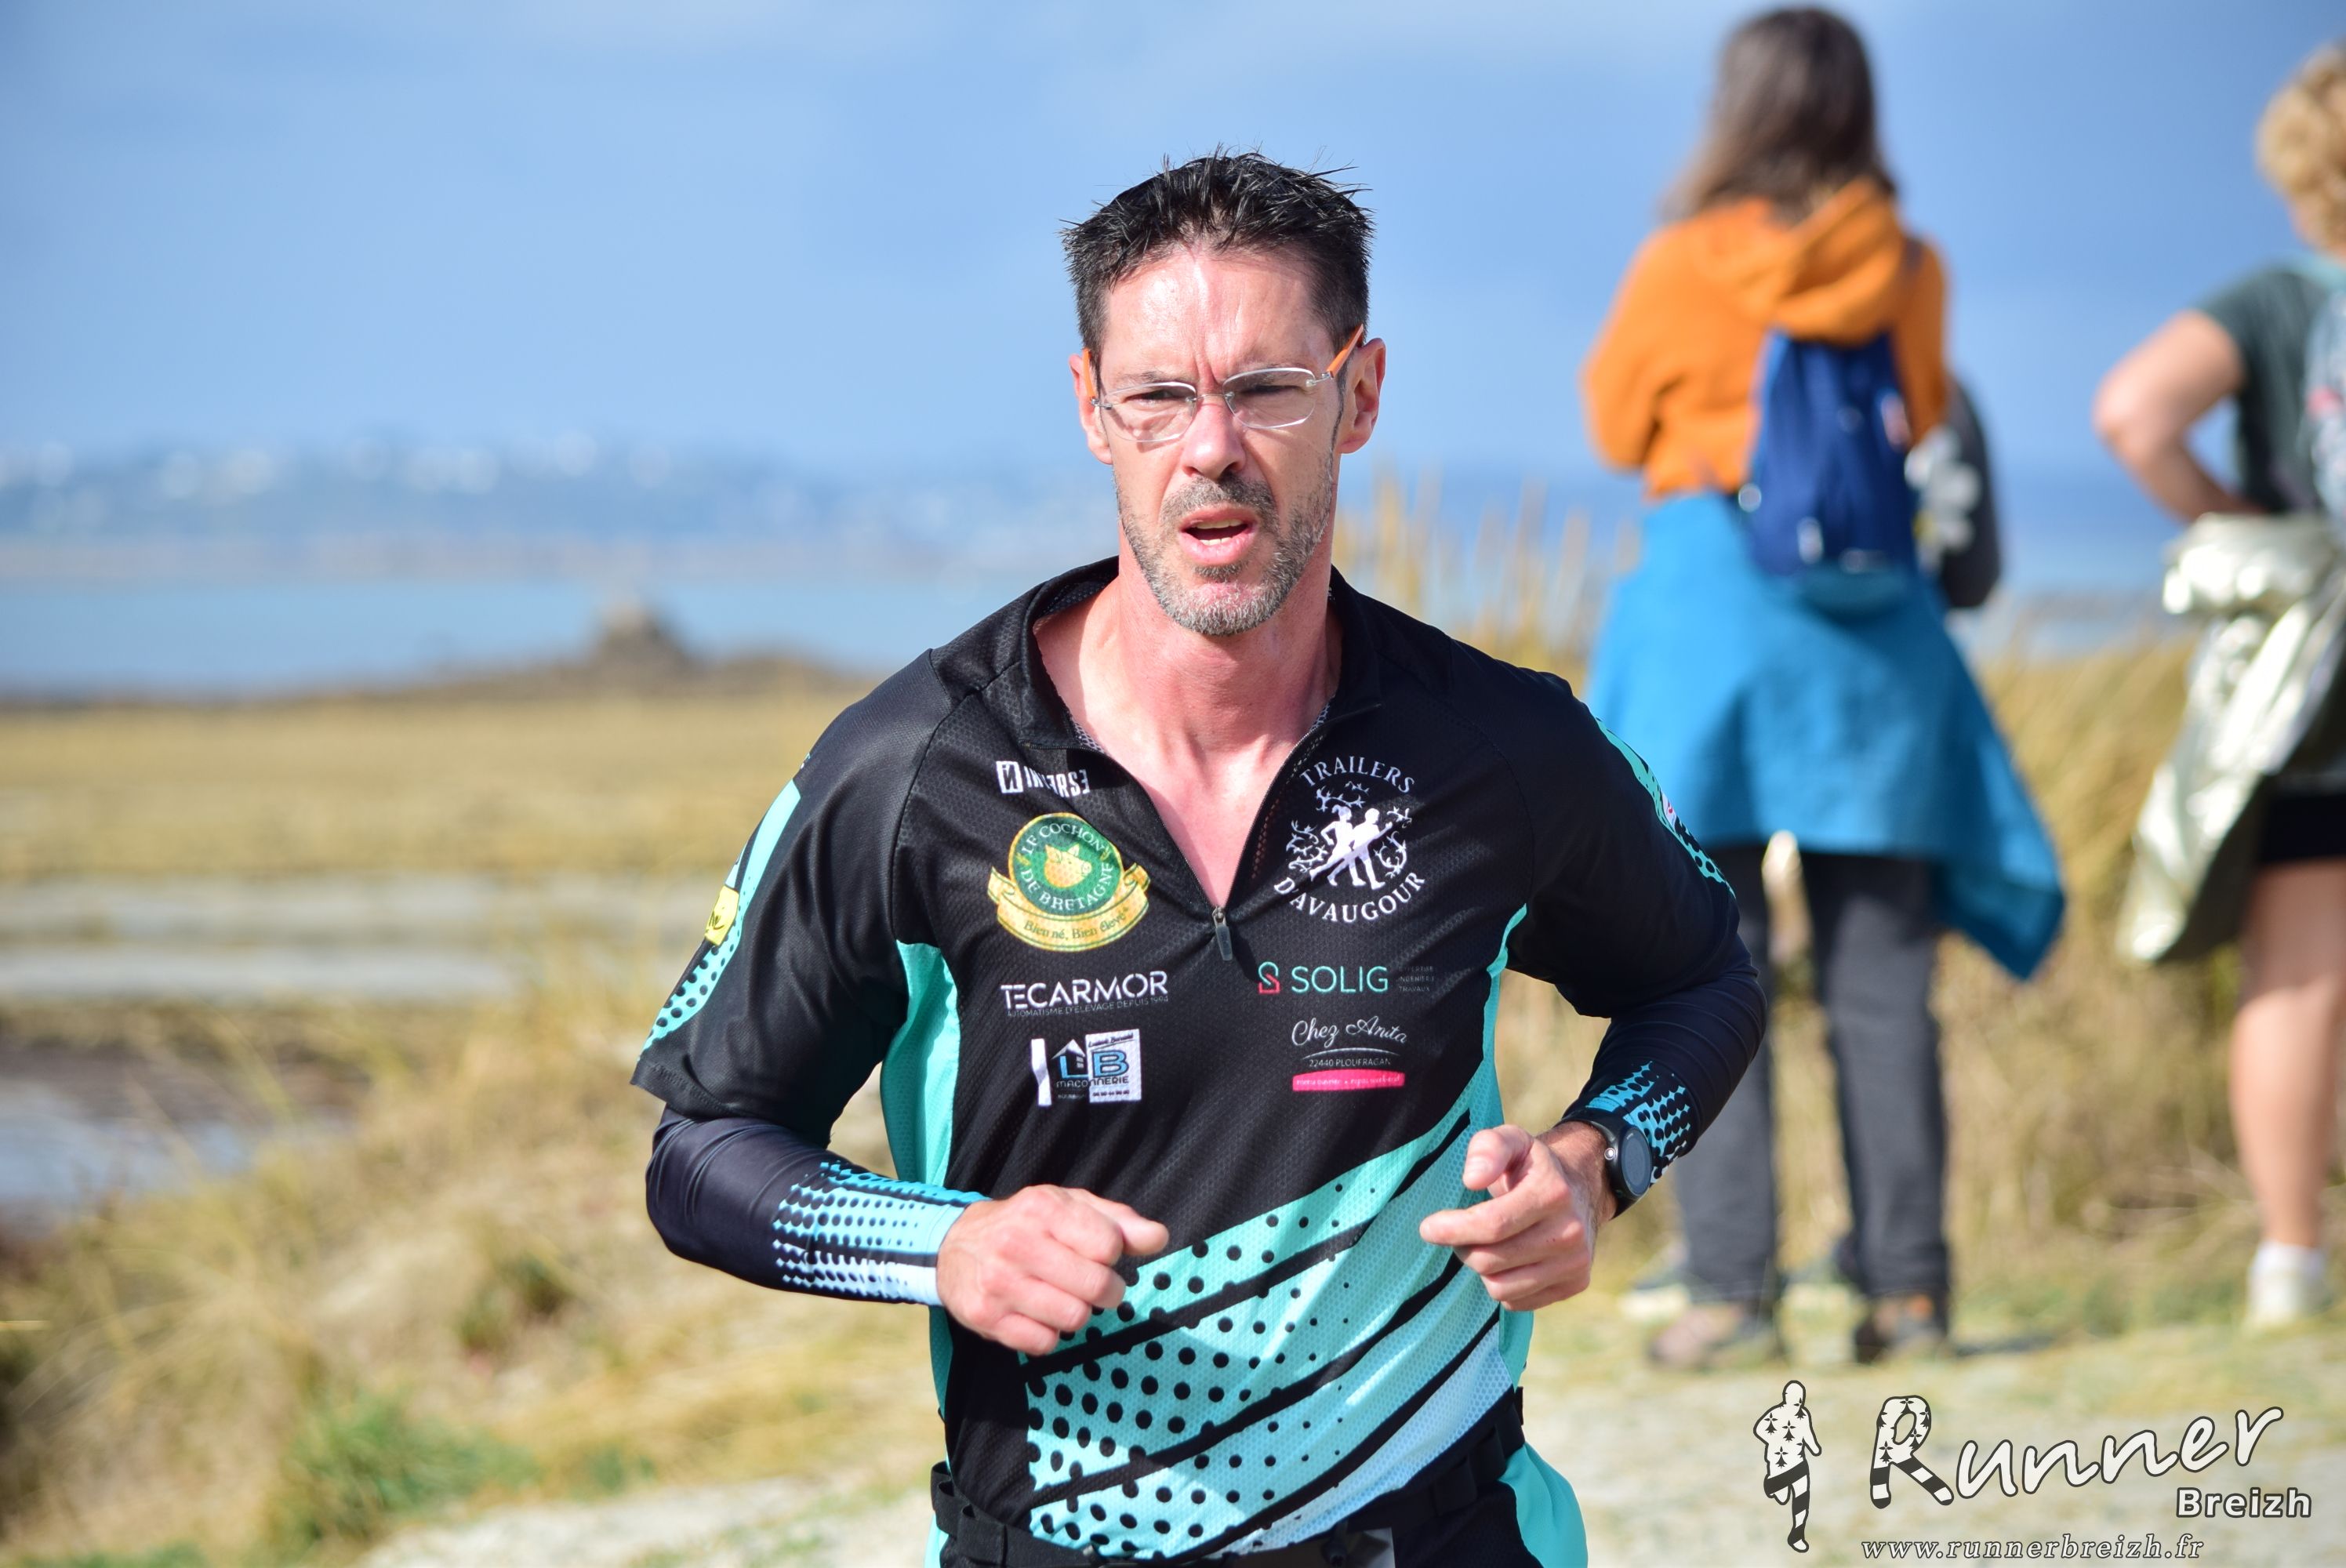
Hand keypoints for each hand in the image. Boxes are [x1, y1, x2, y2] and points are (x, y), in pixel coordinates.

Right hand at [937, 1186, 1168, 1355]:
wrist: (955, 1246)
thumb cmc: (1027, 1224)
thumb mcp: (1071, 1207)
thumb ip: (1119, 1222)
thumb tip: (1159, 1238)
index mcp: (1043, 1208)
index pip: (1108, 1245)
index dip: (1111, 1255)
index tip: (1097, 1254)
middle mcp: (1016, 1243)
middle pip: (1095, 1287)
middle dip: (1104, 1291)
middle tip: (1091, 1285)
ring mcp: (998, 1283)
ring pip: (1074, 1318)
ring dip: (1077, 1312)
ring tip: (1061, 1296)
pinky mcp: (985, 1317)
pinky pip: (1044, 1343)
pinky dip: (1049, 1333)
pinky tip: (1036, 1313)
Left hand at [1417, 1122, 1611, 1310]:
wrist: (1580, 1188)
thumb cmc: (1531, 1166)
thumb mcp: (1511, 1140)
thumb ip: (1488, 1148)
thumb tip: (1472, 1180)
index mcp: (1552, 1192)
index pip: (1492, 1224)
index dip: (1453, 1229)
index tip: (1428, 1227)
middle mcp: (1569, 1231)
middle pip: (1490, 1260)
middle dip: (1463, 1247)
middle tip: (1460, 1233)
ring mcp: (1575, 1262)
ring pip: (1501, 1287)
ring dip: (1481, 1269)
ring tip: (1483, 1246)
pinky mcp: (1575, 1284)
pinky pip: (1517, 1302)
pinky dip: (1502, 1285)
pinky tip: (1506, 1262)